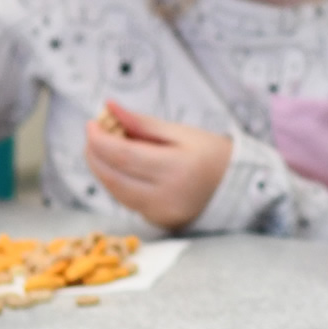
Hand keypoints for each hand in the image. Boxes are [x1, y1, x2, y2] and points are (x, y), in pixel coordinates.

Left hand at [84, 101, 232, 230]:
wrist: (236, 187)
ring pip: (115, 191)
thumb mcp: (181, 132)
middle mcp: (166, 196)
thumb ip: (142, 123)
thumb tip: (109, 107)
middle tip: (93, 135)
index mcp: (176, 168)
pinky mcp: (156, 221)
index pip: (124, 156)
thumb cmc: (210, 154)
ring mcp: (159, 213)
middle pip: (113, 177)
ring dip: (102, 168)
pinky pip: (126, 200)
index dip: (100, 140)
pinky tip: (120, 167)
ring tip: (104, 148)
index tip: (91, 124)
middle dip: (95, 154)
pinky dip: (117, 182)